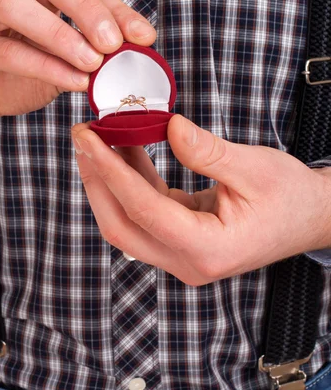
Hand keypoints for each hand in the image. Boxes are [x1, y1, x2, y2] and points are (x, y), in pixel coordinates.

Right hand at [0, 0, 155, 142]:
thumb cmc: (7, 74)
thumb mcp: (57, 60)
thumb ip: (87, 51)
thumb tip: (132, 53)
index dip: (113, 5)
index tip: (143, 35)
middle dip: (86, 5)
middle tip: (114, 41)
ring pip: (16, 3)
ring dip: (62, 34)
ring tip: (94, 63)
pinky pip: (5, 50)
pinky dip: (45, 66)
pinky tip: (73, 82)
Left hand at [72, 115, 330, 285]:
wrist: (310, 217)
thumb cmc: (290, 196)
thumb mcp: (254, 167)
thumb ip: (207, 151)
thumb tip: (168, 126)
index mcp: (208, 250)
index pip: (144, 209)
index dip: (111, 171)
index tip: (88, 138)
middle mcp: (189, 262)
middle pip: (122, 226)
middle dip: (96, 180)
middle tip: (82, 137)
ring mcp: (182, 255)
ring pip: (128, 222)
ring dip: (109, 180)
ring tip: (97, 138)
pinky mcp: (181, 240)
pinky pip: (145, 212)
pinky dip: (131, 181)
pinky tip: (125, 149)